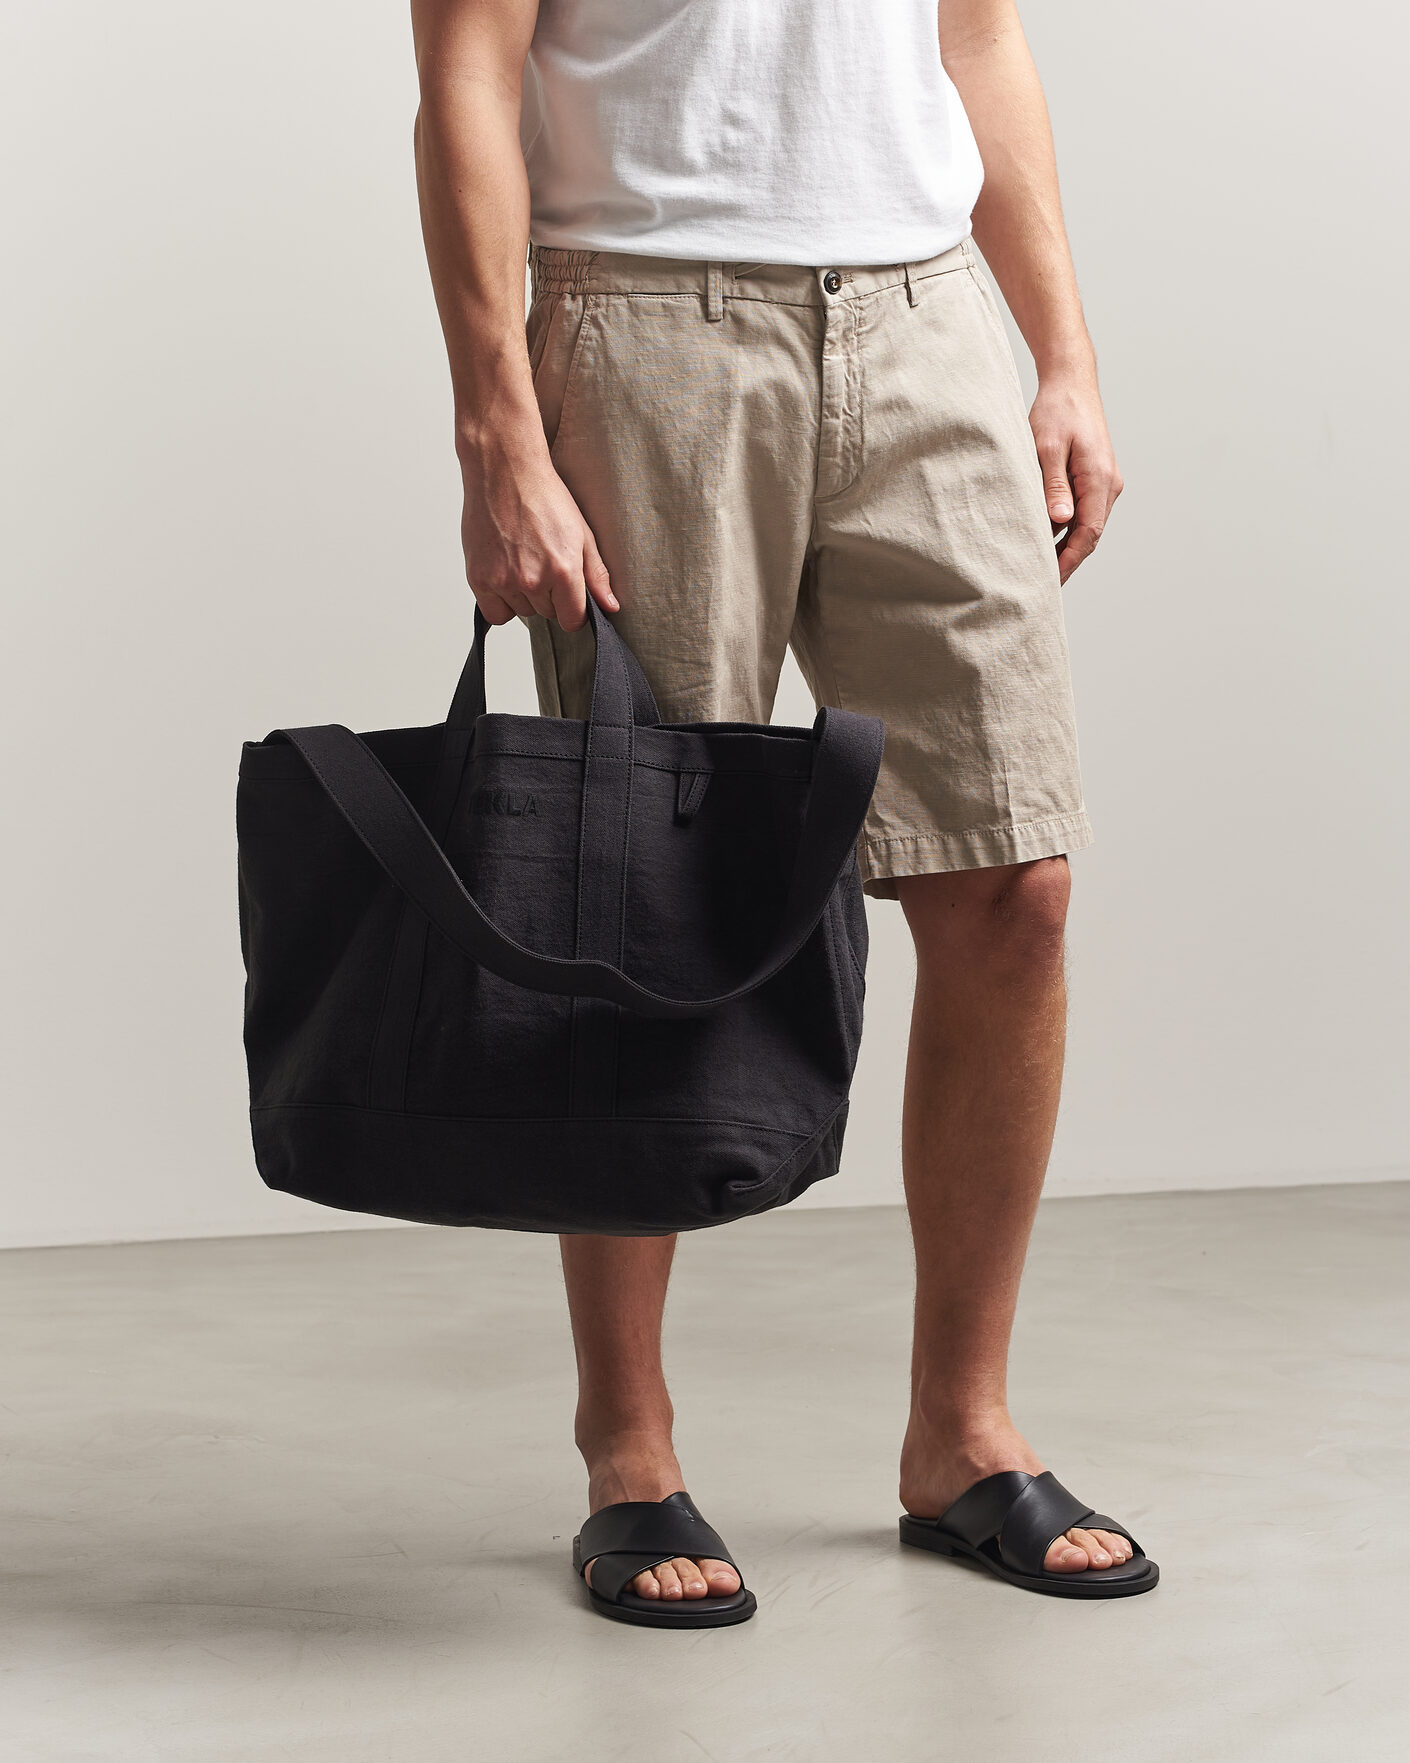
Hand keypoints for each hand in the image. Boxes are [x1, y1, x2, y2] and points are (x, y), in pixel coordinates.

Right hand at [458, 427, 616, 629]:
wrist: (504, 471)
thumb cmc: (543, 496)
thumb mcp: (582, 533)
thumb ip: (596, 575)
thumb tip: (610, 607)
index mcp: (563, 571)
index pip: (572, 621)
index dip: (573, 611)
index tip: (568, 597)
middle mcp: (533, 580)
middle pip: (547, 615)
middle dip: (548, 597)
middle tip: (541, 563)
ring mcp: (503, 581)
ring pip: (521, 613)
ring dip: (523, 598)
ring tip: (521, 561)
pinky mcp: (478, 579)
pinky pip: (495, 614)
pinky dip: (500, 602)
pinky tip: (504, 577)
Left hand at [1029, 371, 1123, 584]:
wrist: (1071, 384)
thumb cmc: (1057, 411)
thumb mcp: (1047, 447)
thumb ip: (1054, 485)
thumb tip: (1061, 521)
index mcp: (1100, 479)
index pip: (1089, 533)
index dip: (1070, 560)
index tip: (1050, 581)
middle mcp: (1108, 485)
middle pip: (1090, 535)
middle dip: (1068, 561)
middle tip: (1041, 585)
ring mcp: (1103, 482)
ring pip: (1086, 525)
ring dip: (1066, 546)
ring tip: (1039, 567)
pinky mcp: (1093, 478)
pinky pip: (1082, 512)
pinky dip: (1065, 529)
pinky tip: (1045, 539)